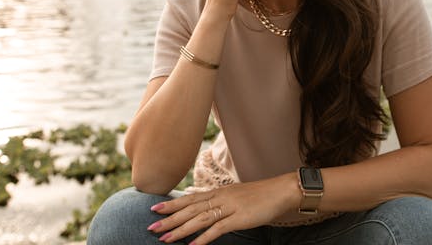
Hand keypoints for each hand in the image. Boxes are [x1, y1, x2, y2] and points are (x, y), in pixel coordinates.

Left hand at [146, 174, 296, 243]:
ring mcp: (229, 208)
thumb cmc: (259, 195)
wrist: (280, 191)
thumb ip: (218, 200)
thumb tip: (202, 204)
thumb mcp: (235, 195)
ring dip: (180, 230)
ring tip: (165, 239)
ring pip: (199, 219)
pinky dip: (203, 238)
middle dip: (170, 219)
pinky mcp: (239, 218)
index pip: (190, 199)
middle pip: (190, 209)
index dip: (172, 205)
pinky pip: (218, 230)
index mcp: (218, 192)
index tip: (154, 209)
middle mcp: (220, 198)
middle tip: (151, 226)